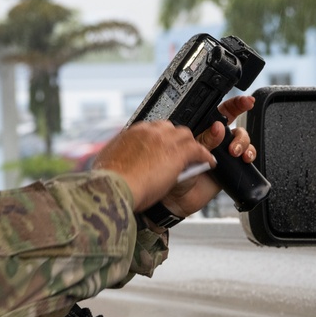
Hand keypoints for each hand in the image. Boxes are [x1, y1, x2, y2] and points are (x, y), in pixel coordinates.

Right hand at [93, 120, 215, 212]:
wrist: (115, 187)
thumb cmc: (108, 181)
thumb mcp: (106, 162)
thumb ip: (115, 157)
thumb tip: (110, 161)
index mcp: (132, 132)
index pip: (152, 129)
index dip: (160, 140)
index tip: (162, 148)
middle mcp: (149, 131)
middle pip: (171, 128)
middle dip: (177, 140)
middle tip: (180, 153)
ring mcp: (165, 140)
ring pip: (186, 136)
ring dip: (192, 146)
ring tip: (197, 156)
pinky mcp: (178, 152)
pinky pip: (198, 149)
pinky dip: (205, 155)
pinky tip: (209, 163)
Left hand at [161, 95, 257, 216]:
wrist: (175, 200)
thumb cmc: (172, 174)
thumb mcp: (186, 152)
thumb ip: (204, 139)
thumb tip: (218, 129)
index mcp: (201, 130)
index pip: (220, 112)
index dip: (235, 104)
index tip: (246, 101)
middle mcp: (214, 140)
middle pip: (236, 125)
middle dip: (238, 130)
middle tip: (231, 142)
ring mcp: (223, 154)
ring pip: (242, 140)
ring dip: (243, 143)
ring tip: (234, 152)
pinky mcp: (231, 168)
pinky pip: (246, 157)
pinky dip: (249, 154)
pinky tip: (245, 158)